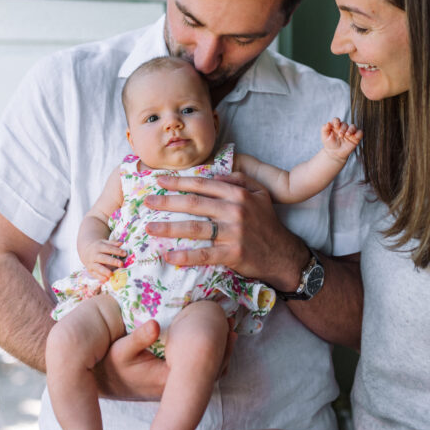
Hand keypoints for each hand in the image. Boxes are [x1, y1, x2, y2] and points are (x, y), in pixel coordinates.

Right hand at [78, 238, 126, 282]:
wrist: (85, 251)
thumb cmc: (99, 247)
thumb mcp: (104, 243)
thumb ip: (113, 243)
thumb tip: (121, 243)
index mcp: (99, 247)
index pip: (108, 249)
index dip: (117, 251)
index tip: (125, 254)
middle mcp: (95, 255)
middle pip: (104, 258)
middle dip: (112, 261)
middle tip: (121, 264)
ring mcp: (91, 263)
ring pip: (98, 267)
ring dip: (104, 271)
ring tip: (111, 274)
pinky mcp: (90, 270)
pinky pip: (95, 274)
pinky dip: (100, 277)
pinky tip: (106, 280)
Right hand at [93, 318, 237, 399]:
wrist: (101, 381)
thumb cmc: (110, 366)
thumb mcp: (119, 351)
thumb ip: (137, 339)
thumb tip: (153, 324)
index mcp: (169, 380)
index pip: (205, 366)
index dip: (220, 347)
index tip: (228, 326)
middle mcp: (177, 388)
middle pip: (211, 370)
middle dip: (224, 348)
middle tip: (232, 324)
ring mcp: (176, 387)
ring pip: (207, 371)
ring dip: (219, 351)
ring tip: (229, 329)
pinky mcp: (173, 382)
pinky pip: (199, 371)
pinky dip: (210, 356)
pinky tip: (214, 339)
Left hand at [144, 173, 307, 291]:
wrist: (282, 254)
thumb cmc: (266, 223)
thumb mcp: (260, 194)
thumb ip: (239, 179)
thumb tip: (215, 173)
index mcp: (238, 193)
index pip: (203, 184)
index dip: (179, 182)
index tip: (159, 181)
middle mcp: (235, 210)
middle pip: (194, 204)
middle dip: (167, 202)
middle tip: (147, 202)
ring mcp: (234, 233)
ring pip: (195, 228)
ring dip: (169, 228)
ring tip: (150, 228)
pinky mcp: (233, 254)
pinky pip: (205, 254)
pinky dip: (186, 256)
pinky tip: (170, 255)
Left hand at [321, 118, 362, 161]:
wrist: (334, 154)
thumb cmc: (329, 144)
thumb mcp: (324, 136)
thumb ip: (324, 128)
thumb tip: (328, 123)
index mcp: (335, 126)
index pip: (336, 120)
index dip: (337, 121)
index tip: (336, 126)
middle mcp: (343, 128)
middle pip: (345, 124)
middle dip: (343, 129)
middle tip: (340, 135)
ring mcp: (350, 132)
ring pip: (353, 126)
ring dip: (351, 130)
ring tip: (347, 135)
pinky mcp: (355, 138)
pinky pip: (360, 133)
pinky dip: (359, 133)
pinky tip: (355, 136)